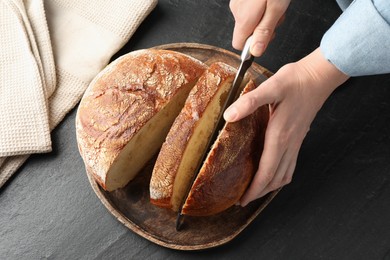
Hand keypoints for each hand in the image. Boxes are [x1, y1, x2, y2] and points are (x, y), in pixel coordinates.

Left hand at [224, 48, 349, 205]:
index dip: (254, 189)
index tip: (242, 199)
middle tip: (244, 200)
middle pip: (275, 179)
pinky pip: (291, 165)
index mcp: (280, 136)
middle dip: (259, 193)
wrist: (319, 76)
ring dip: (270, 186)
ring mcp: (296, 142)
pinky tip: (273, 172)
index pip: (267, 172)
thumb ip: (249, 102)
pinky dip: (280, 175)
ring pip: (285, 174)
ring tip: (256, 191)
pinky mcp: (299, 137)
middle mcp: (290, 144)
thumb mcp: (271, 87)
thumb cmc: (296, 81)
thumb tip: (229, 116)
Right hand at [230, 0, 290, 55]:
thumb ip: (264, 32)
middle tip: (276, 17)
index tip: (267, 37)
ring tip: (275, 5)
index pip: (239, 45)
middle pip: (246, 33)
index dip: (253, 45)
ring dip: (263, 17)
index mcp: (244, 19)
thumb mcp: (275, 9)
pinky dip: (260, 8)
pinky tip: (269, 0)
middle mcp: (237, 11)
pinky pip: (248, 9)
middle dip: (263, 29)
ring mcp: (238, 2)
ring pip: (249, 20)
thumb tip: (256, 52)